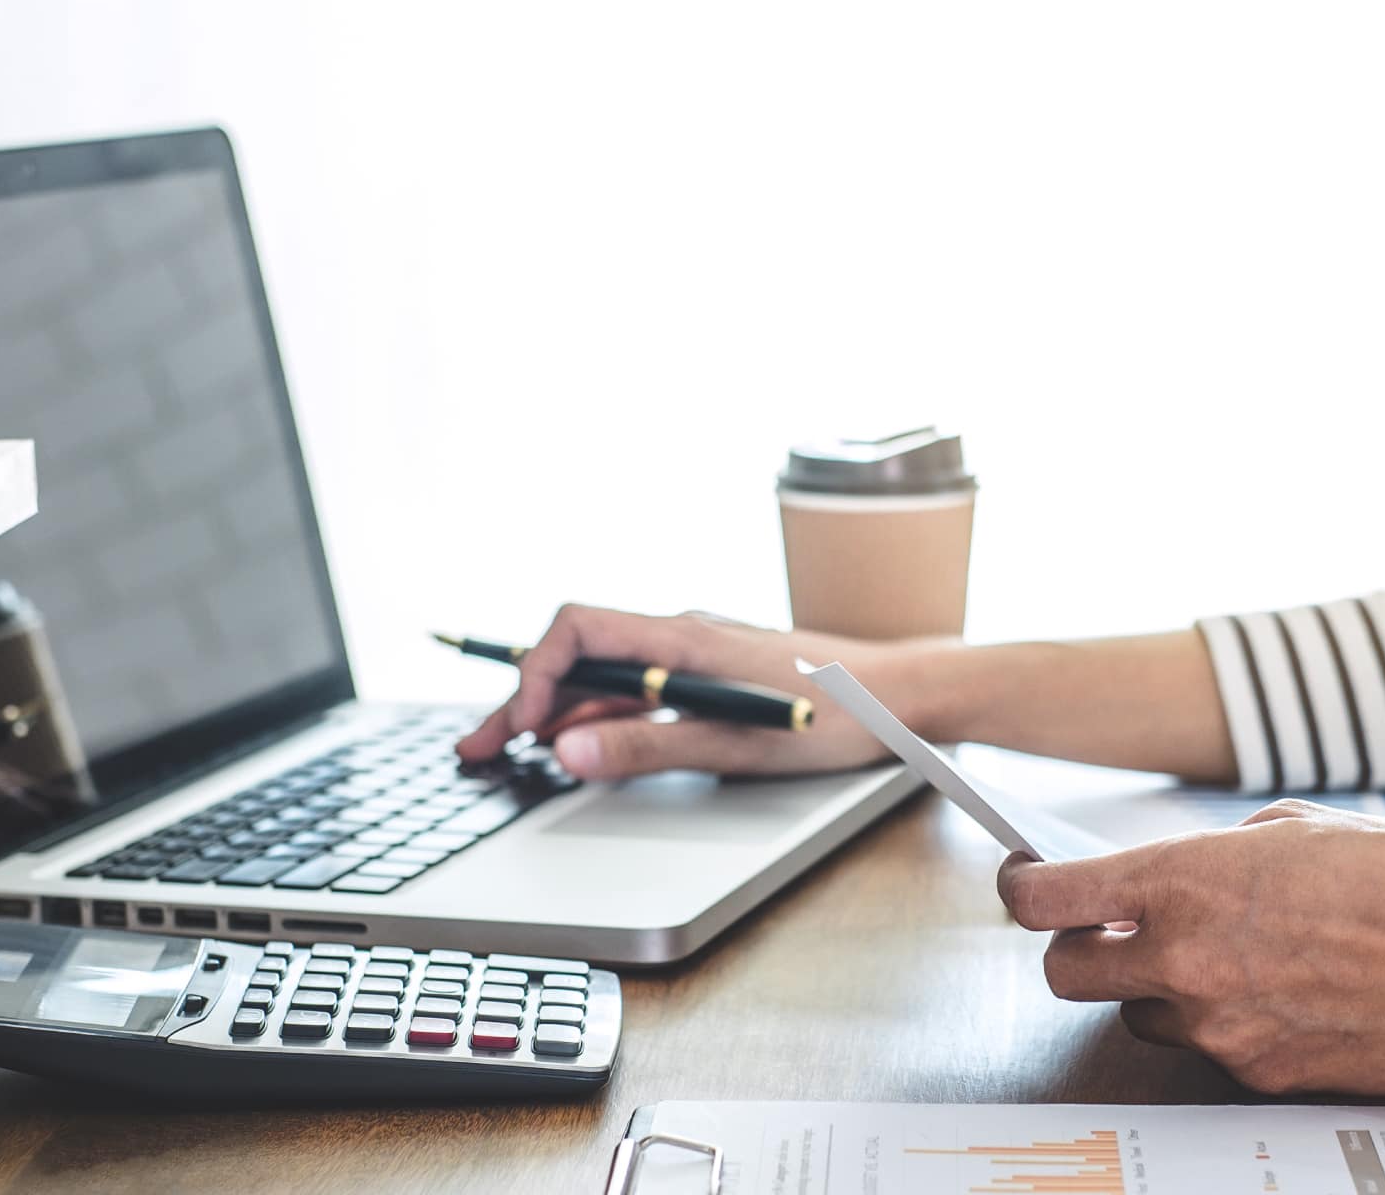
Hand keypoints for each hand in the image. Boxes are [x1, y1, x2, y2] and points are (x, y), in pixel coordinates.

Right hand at [454, 605, 923, 781]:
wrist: (905, 695)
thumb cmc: (836, 716)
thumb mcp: (737, 745)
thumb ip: (648, 749)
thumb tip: (567, 753)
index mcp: (683, 637)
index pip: (578, 630)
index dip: (535, 675)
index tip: (518, 728)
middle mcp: (682, 634)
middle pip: (579, 654)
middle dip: (525, 700)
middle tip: (478, 749)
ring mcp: (696, 651)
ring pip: (606, 673)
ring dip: (557, 710)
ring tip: (511, 752)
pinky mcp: (713, 671)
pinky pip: (638, 685)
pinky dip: (599, 713)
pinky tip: (582, 744)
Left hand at [995, 798, 1384, 1094]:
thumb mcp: (1297, 828)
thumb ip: (1217, 853)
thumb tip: (1181, 871)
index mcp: (1183, 881)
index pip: (1045, 900)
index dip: (1022, 890)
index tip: (1027, 884)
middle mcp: (1185, 960)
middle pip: (1065, 975)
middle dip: (1079, 952)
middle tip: (1113, 935)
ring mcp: (1219, 1027)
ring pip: (1140, 1018)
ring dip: (1161, 992)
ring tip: (1232, 961)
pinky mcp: (1258, 1074)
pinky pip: (1210, 1050)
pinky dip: (1229, 1024)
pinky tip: (1286, 995)